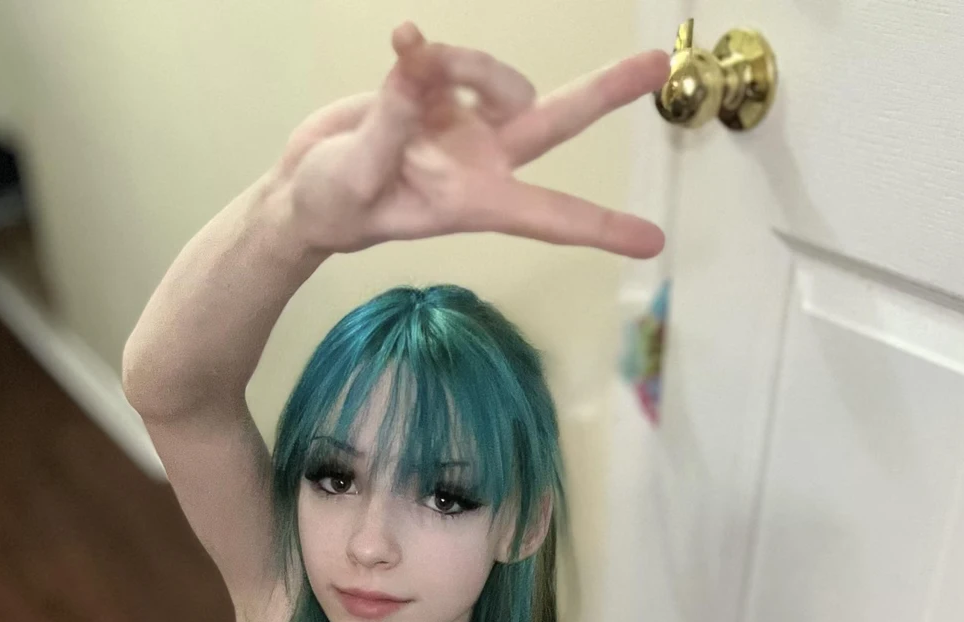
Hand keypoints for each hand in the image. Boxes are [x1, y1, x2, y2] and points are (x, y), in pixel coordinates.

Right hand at [274, 20, 669, 257]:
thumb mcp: (358, 178)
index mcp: (475, 201)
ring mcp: (461, 123)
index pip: (550, 215)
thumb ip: (391, 124)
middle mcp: (480, 160)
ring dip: (460, 63)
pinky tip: (399, 38)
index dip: (602, 228)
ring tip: (405, 68)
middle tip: (660, 63)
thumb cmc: (334, 208)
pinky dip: (421, 47)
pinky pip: (443, 54)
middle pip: (557, 120)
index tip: (652, 242)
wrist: (303, 191)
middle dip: (606, 90)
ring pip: (492, 73)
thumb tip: (419, 66)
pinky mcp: (433, 90)